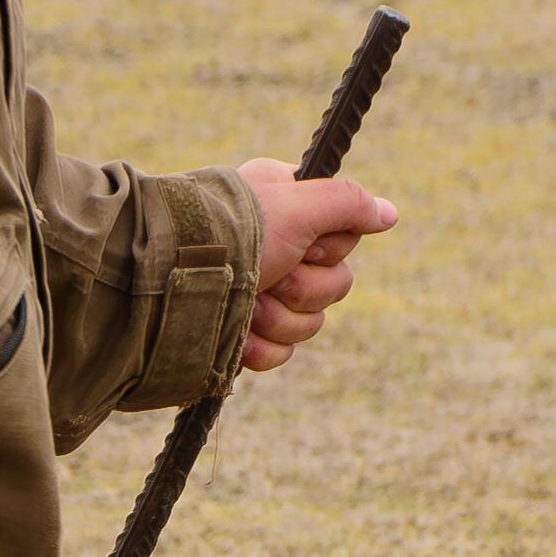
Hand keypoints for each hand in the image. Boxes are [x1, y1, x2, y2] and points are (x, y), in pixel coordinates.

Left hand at [236, 160, 397, 372]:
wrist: (167, 284)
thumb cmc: (230, 232)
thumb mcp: (295, 205)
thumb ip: (346, 204)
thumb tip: (388, 213)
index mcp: (287, 211)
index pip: (343, 241)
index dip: (326, 250)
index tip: (301, 243)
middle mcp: (275, 250)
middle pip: (333, 287)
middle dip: (302, 290)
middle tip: (272, 276)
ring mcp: (259, 295)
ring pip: (307, 324)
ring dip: (277, 318)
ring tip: (244, 305)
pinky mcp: (242, 334)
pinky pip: (279, 353)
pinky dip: (259, 348)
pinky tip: (236, 335)